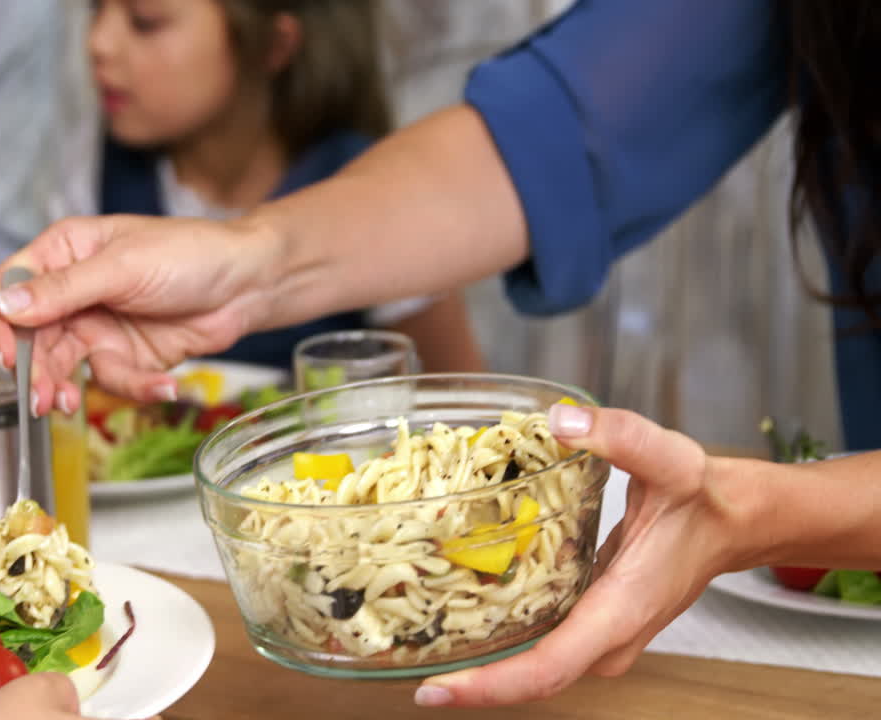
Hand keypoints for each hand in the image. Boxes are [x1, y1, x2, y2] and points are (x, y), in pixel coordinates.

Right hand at [0, 214, 279, 414]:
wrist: (248, 283)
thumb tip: (5, 306)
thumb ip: (63, 290)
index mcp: (64, 253)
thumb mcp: (123, 267)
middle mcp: (74, 291)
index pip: (10, 287)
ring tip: (68, 403)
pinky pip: (113, 381)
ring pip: (63, 366)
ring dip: (64, 388)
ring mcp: (99, 326)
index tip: (7, 355)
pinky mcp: (126, 356)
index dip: (1, 323)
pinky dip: (134, 388)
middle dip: (33, 369)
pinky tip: (163, 384)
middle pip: (31, 337)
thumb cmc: (190, 253)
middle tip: (38, 397)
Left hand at [415, 404, 761, 706]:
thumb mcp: (669, 459)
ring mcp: (598, 637)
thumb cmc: (706, 499)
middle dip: (466, 677)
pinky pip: (538, 644)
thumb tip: (562, 421)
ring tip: (411, 641)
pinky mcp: (589, 623)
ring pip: (529, 665)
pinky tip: (455, 613)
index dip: (488, 686)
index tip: (434, 690)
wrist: (735, 520)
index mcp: (617, 613)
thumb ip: (619, 437)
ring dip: (476, 659)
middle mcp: (605, 639)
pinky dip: (497, 637)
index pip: (544, 670)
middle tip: (398, 657)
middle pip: (526, 678)